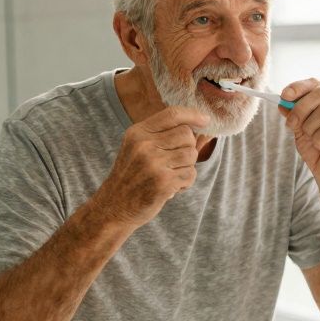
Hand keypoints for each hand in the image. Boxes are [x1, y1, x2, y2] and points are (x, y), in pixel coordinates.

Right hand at [93, 106, 208, 228]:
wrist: (113, 206)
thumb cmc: (132, 176)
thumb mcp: (138, 148)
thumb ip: (164, 135)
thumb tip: (202, 126)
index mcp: (138, 132)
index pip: (172, 114)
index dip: (193, 114)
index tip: (205, 119)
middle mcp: (144, 145)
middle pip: (186, 134)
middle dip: (188, 147)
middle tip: (175, 162)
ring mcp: (153, 163)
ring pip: (191, 154)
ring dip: (187, 166)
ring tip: (171, 174)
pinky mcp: (163, 182)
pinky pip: (190, 174)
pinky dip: (185, 182)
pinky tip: (171, 187)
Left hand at [281, 78, 319, 193]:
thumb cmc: (318, 152)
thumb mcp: (300, 130)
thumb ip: (293, 114)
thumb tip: (282, 101)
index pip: (317, 84)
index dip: (299, 87)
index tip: (284, 96)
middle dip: (300, 109)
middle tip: (291, 124)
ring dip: (310, 128)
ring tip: (313, 140)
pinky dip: (319, 138)